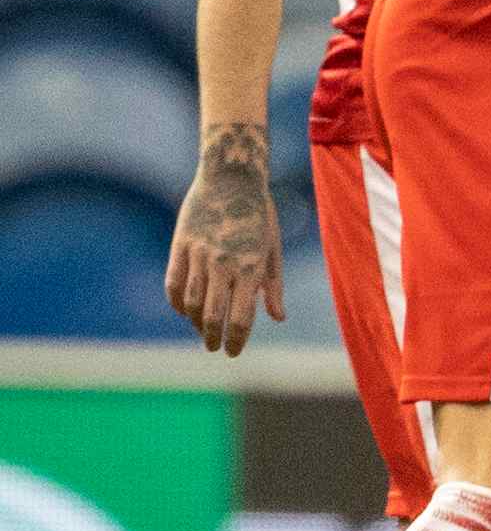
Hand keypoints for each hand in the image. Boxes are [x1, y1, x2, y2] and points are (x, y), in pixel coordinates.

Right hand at [164, 124, 281, 354]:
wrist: (232, 178)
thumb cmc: (260, 214)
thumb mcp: (273, 248)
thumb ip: (274, 286)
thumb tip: (276, 318)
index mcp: (251, 267)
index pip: (240, 318)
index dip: (235, 340)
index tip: (232, 352)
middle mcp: (224, 264)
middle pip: (213, 316)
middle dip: (213, 338)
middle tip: (215, 348)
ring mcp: (199, 254)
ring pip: (191, 302)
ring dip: (195, 323)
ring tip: (202, 331)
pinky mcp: (180, 245)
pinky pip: (174, 283)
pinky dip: (177, 302)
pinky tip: (184, 310)